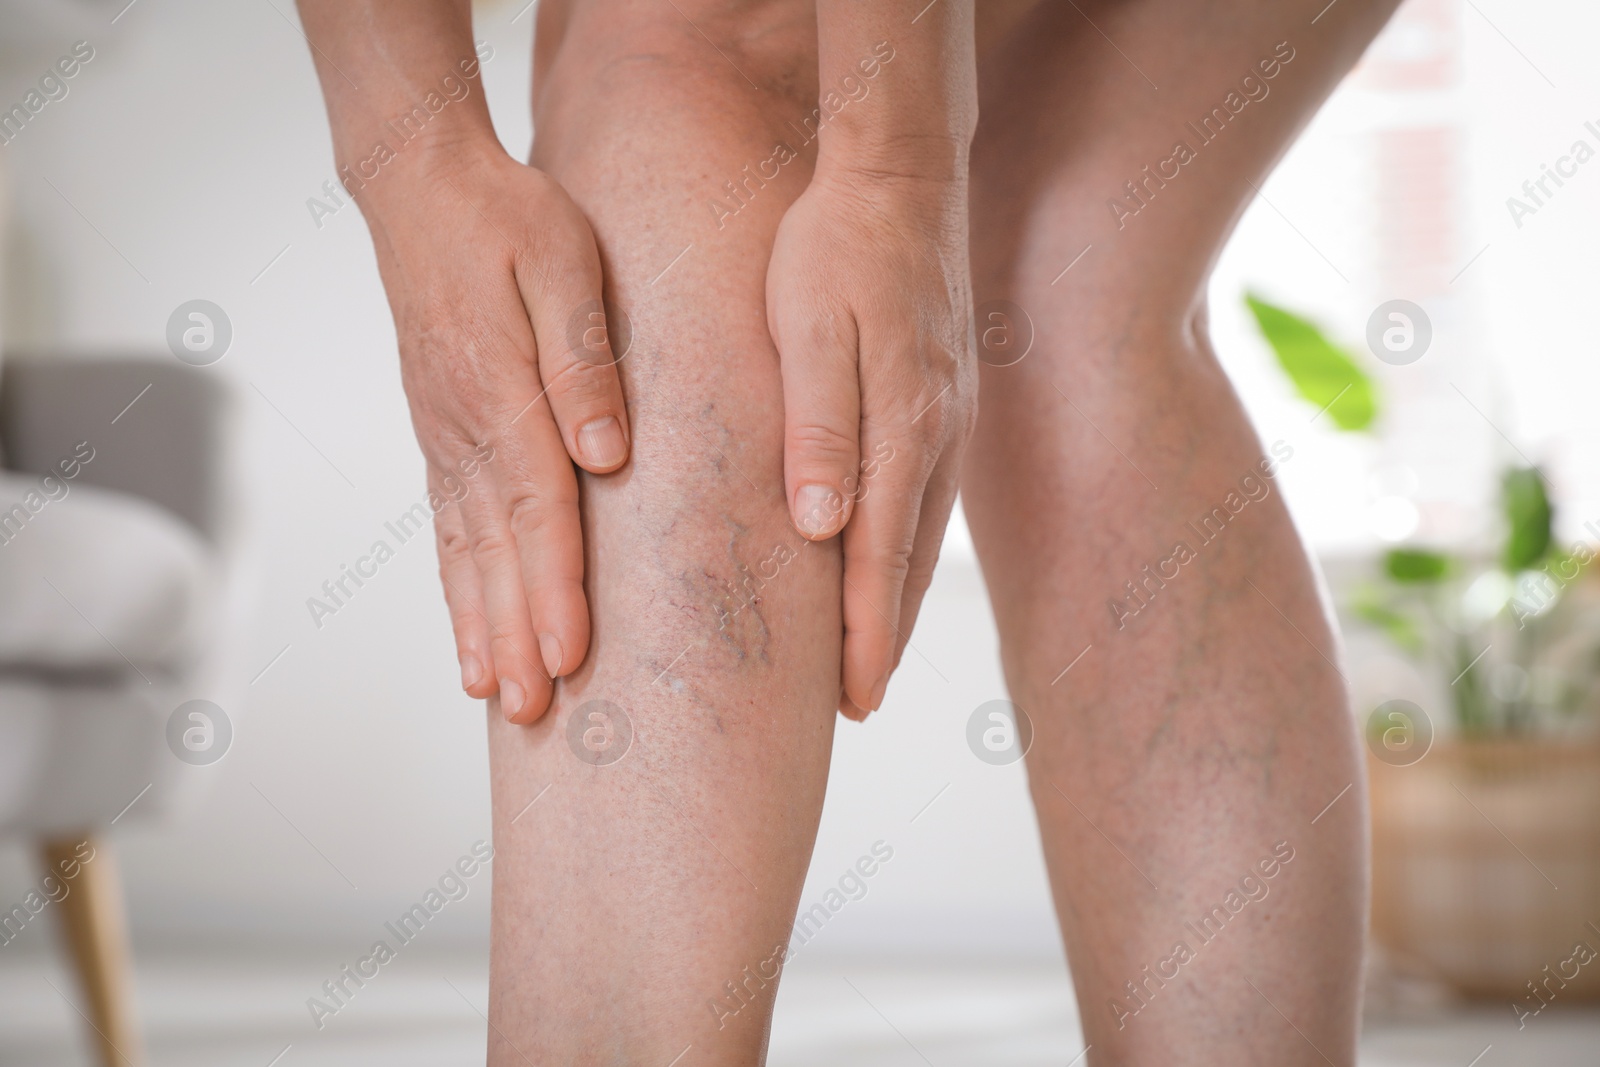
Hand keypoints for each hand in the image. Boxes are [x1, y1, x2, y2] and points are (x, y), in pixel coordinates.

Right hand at [365, 143, 629, 723]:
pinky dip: (456, 588)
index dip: (554, 588)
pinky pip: (446, 529)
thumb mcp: (566, 266)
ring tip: (496, 698)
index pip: (538, 510)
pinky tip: (468, 633)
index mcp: (503, 392)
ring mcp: (445, 439)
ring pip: (464, 551)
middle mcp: (466, 430)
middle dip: (517, 635)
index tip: (571, 654)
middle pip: (495, 551)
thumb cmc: (511, 220)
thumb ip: (585, 360)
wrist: (423, 189)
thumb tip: (608, 452)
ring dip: (480, 627)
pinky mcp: (440, 438)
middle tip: (537, 715)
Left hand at [766, 168, 975, 717]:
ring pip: (920, 533)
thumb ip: (817, 424)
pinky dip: (905, 548)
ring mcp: (949, 419)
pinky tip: (886, 564)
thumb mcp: (806, 324)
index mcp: (900, 423)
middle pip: (906, 560)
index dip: (861, 633)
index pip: (875, 555)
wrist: (900, 175)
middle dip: (881, 638)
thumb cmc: (835, 245)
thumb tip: (820, 526)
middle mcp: (936, 434)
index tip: (850, 700)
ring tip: (869, 657)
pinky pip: (926, 495)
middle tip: (857, 707)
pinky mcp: (946, 401)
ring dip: (894, 600)